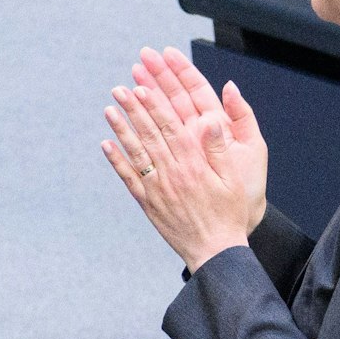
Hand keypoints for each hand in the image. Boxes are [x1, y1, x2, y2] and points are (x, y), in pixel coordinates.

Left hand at [100, 49, 258, 271]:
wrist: (214, 250)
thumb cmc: (228, 213)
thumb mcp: (233, 179)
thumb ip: (219, 149)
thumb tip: (211, 120)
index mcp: (194, 164)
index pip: (171, 127)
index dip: (155, 106)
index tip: (144, 88)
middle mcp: (172, 173)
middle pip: (149, 135)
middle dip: (134, 110)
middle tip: (120, 90)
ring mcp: (157, 188)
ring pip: (135, 153)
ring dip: (121, 130)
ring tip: (109, 109)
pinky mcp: (148, 203)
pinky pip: (129, 178)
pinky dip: (116, 160)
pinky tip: (105, 144)